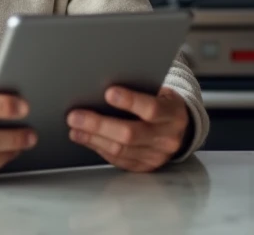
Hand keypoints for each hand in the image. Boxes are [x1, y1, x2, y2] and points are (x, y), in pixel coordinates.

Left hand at [66, 86, 187, 172]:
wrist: (178, 128)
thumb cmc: (162, 103)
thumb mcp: (159, 92)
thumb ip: (138, 90)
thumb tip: (102, 86)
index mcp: (173, 114)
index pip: (152, 108)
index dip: (130, 101)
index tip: (108, 92)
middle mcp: (167, 138)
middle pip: (130, 134)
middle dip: (99, 124)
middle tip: (75, 116)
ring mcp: (157, 156)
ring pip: (120, 150)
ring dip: (93, 138)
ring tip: (75, 127)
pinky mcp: (145, 167)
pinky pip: (118, 160)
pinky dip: (99, 148)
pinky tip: (86, 138)